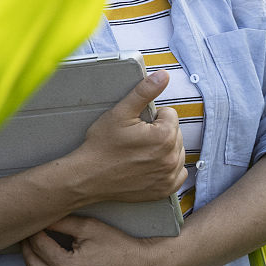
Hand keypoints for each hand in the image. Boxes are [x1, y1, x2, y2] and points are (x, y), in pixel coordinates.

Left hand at [19, 216, 166, 265]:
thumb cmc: (119, 245)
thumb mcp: (90, 227)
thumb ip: (62, 222)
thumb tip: (40, 216)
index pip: (39, 246)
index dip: (33, 232)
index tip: (31, 222)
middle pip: (35, 264)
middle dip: (28, 246)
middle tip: (27, 233)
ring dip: (31, 264)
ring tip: (28, 250)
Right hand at [69, 70, 186, 204]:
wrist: (87, 177)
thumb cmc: (102, 145)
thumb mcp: (121, 112)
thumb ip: (144, 91)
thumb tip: (164, 75)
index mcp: (164, 136)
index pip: (170, 114)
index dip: (152, 117)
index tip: (137, 126)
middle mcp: (170, 158)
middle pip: (175, 133)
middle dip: (160, 132)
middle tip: (136, 138)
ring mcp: (168, 176)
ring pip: (177, 152)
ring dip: (164, 149)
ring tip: (141, 151)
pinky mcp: (164, 190)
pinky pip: (178, 174)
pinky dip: (168, 169)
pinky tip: (150, 165)